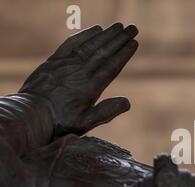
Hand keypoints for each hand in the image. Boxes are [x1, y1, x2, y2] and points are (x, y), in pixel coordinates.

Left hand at [19, 23, 138, 135]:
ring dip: (106, 34)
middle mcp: (80, 71)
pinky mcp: (55, 61)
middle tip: (133, 28)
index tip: (134, 43)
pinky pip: (72, 43)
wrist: (30, 114)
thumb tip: (127, 102)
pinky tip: (95, 29)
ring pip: (91, 44)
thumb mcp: (85, 123)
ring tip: (119, 26)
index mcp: (91, 86)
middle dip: (120, 39)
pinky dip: (85, 35)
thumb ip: (106, 112)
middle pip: (104, 51)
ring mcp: (67, 64)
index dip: (124, 53)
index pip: (112, 65)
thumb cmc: (59, 122)